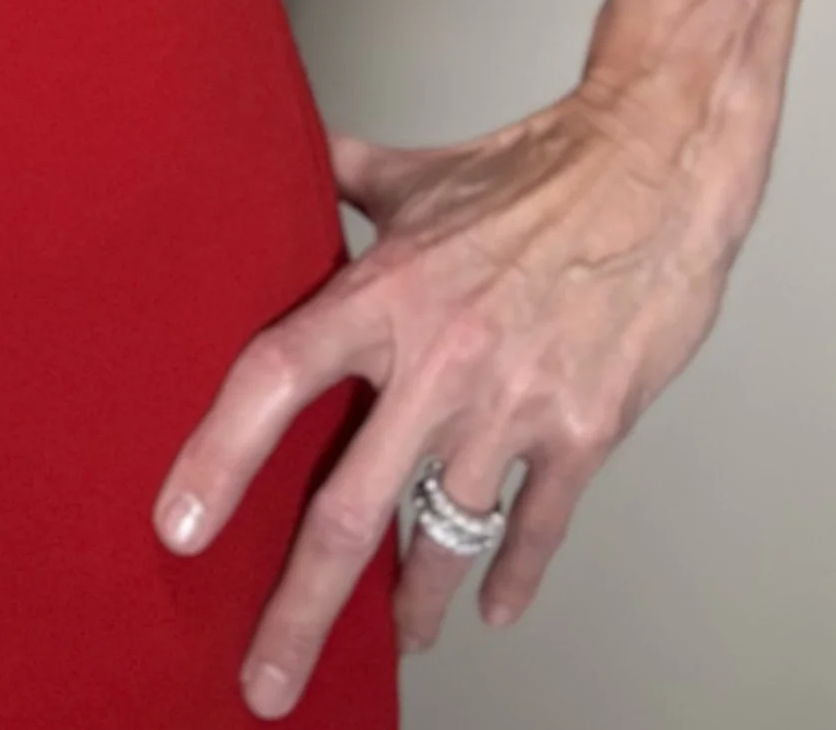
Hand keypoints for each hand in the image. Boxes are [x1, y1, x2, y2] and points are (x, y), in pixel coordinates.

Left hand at [152, 85, 741, 713]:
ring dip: (412, 607)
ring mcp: (513, 404)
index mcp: (385, 291)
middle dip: (299, 610)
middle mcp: (439, 359)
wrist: (657, 166)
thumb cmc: (535, 169)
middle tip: (263, 683)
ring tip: (393, 643)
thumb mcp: (419, 172)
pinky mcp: (584, 431)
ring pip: (441, 539)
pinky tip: (491, 609)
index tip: (178, 528)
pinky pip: (534, 529)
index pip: (275, 378)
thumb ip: (342, 179)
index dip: (218, 456)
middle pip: (346, 509)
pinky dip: (509, 577)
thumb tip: (277, 158)